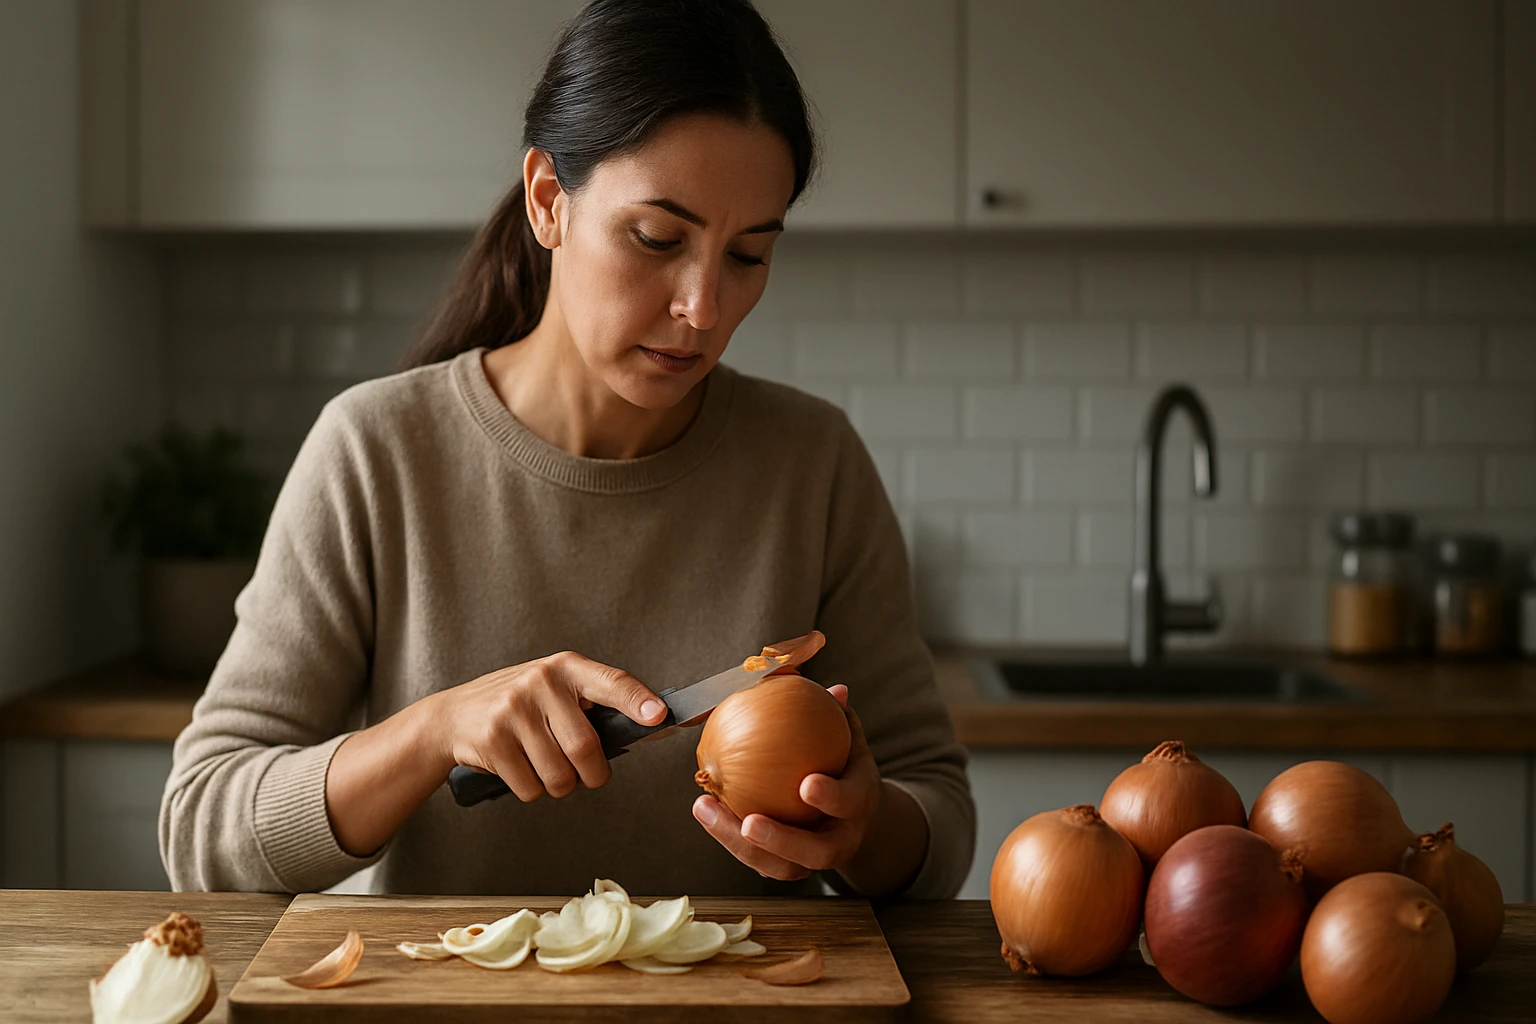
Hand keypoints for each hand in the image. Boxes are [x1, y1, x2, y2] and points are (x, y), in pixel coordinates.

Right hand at [431, 651, 666, 801]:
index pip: (611, 682)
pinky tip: (519, 767)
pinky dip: (531, 789)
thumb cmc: (520, 706)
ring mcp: (513, 710)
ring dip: (559, 785)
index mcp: (565, 667)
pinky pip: (531, 788)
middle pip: (586, 748)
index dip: (637, 701)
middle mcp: (540, 682)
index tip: (659, 716)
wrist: (453, 715)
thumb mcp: (556, 691)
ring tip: (543, 764)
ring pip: (559, 776)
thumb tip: (654, 724)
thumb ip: (597, 704)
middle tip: (586, 773)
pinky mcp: (492, 740)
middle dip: (592, 774)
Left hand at [691, 684, 882, 880]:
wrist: (856, 816)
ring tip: (706, 810)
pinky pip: (759, 860)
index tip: (805, 783)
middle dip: (782, 841)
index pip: (850, 802)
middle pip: (817, 853)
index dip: (831, 797)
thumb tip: (834, 688)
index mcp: (861, 802)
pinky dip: (729, 837)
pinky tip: (704, 808)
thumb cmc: (846, 766)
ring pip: (782, 867)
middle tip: (749, 823)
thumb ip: (839, 717)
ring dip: (740, 844)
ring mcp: (816, 859)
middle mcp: (843, 839)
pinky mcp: (790, 867)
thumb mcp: (851, 740)